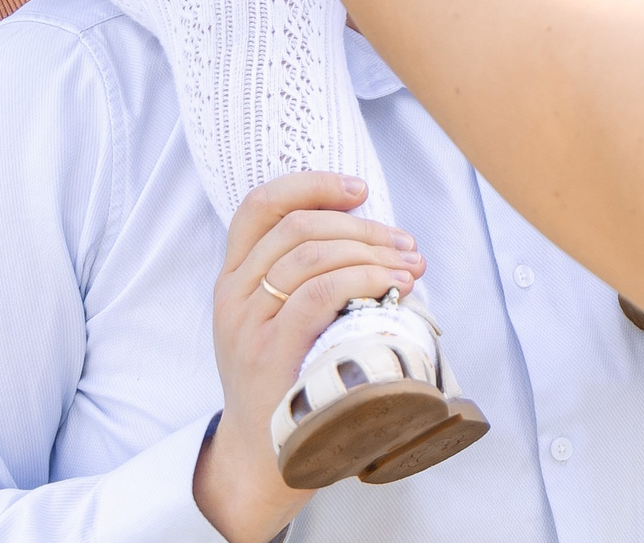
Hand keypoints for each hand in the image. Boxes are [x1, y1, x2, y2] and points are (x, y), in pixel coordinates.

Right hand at [192, 172, 428, 539]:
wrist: (262, 458)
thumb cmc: (286, 383)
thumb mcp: (278, 322)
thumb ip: (305, 280)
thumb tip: (375, 236)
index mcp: (233, 278)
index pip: (260, 206)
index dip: (311, 185)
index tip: (358, 189)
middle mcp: (233, 295)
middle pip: (298, 227)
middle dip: (362, 226)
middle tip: (405, 243)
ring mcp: (246, 325)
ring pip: (311, 255)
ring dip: (372, 252)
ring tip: (410, 266)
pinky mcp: (268, 355)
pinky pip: (318, 295)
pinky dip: (362, 279)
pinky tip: (393, 287)